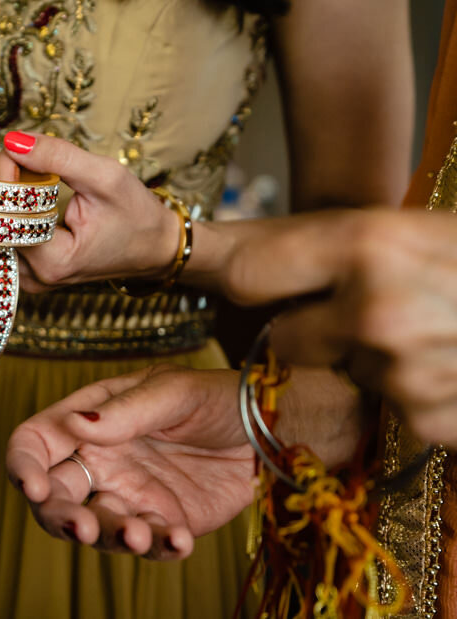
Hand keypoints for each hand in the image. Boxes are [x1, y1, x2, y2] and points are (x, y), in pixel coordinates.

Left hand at [0, 131, 178, 291]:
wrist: (153, 247)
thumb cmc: (136, 215)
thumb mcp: (105, 176)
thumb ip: (58, 157)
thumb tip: (13, 140)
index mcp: (54, 261)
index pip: (7, 215)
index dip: (2, 178)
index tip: (13, 149)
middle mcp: (35, 277)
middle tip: (15, 158)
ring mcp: (29, 277)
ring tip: (20, 176)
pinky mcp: (27, 271)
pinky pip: (1, 238)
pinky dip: (4, 213)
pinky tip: (16, 195)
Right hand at [6, 365, 254, 559]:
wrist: (274, 428)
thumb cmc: (218, 396)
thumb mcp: (176, 391)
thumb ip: (128, 409)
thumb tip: (76, 425)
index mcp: (90, 419)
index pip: (36, 442)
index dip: (24, 466)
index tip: (35, 488)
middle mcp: (101, 460)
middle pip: (55, 497)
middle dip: (59, 517)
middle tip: (82, 526)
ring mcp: (131, 494)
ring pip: (97, 527)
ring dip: (110, 537)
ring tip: (139, 536)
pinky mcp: (164, 522)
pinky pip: (149, 544)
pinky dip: (158, 548)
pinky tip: (179, 540)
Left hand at [226, 209, 456, 447]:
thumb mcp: (408, 227)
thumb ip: (322, 245)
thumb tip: (213, 250)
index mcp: (366, 243)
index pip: (246, 276)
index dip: (250, 284)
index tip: (258, 287)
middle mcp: (375, 309)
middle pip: (282, 340)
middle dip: (309, 331)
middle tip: (363, 311)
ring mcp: (401, 371)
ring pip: (342, 375)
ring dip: (369, 363)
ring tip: (429, 331)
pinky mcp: (425, 419)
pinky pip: (388, 408)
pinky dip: (410, 394)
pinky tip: (449, 365)